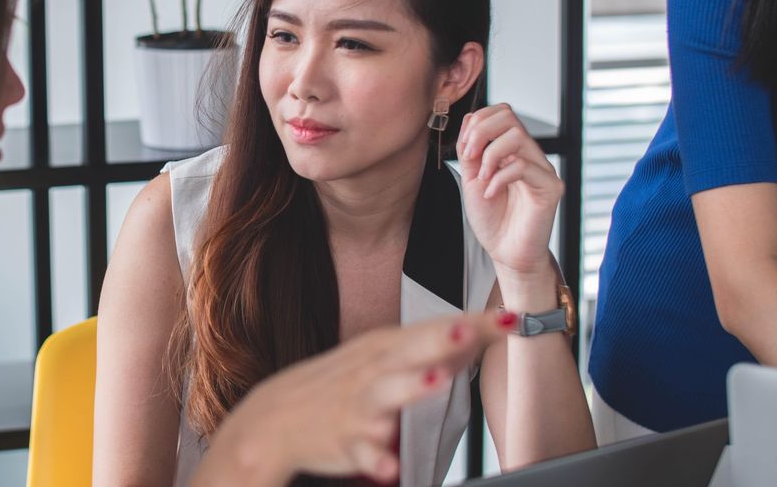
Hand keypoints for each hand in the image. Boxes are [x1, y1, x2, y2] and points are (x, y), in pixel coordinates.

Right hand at [191, 312, 514, 485]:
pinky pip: (362, 453)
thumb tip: (478, 334)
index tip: (512, 318)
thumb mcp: (378, 359)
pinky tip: (389, 467)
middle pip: (411, 350)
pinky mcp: (344, 441)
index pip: (435, 329)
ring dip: (411, 386)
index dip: (475, 323)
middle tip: (471, 329)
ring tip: (437, 380)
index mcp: (384, 348)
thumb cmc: (335, 386)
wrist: (274, 418)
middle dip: (440, 338)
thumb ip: (428, 350)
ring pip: (386, 394)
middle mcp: (372, 370)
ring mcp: (358, 405)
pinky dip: (375, 459)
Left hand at [456, 104, 562, 298]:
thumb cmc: (492, 218)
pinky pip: (524, 166)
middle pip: (509, 115)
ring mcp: (543, 169)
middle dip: (481, 132)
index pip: (501, 113)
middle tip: (470, 159)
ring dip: (490, 155)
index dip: (478, 122)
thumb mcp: (472, 178)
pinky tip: (490, 194)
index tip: (465, 150)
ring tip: (482, 179)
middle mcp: (530, 154)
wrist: (505, 252)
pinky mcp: (550, 187)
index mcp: (512, 150)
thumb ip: (471, 150)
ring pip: (517, 136)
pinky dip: (499, 178)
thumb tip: (471, 120)